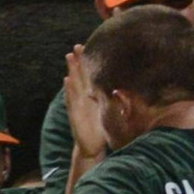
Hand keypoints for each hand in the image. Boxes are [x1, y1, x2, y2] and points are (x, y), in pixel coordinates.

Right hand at [63, 44, 107, 159]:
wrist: (92, 147)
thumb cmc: (101, 130)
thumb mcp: (112, 114)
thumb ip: (117, 102)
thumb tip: (127, 91)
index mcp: (93, 97)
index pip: (91, 77)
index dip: (90, 64)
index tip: (91, 48)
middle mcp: (84, 98)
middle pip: (80, 76)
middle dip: (78, 61)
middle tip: (78, 46)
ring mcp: (78, 105)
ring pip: (74, 84)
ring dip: (71, 70)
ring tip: (69, 56)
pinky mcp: (74, 114)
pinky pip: (71, 100)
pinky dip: (68, 90)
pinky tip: (67, 79)